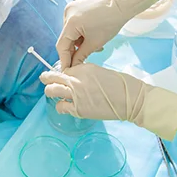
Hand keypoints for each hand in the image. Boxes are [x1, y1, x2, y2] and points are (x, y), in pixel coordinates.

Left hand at [40, 63, 176, 140]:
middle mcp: (77, 80)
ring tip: (51, 92)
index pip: (65, 68)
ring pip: (52, 90)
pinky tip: (64, 106)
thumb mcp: (100, 71)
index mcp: (84, 68)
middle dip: (47, 78)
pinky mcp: (78, 109)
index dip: (62, 73)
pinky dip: (61, 106)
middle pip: (53, 77)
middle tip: (45, 79)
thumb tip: (76, 79)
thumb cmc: (121, 84)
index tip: (61, 76)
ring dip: (50, 91)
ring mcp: (76, 95)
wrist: (130, 99)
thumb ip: (85, 74)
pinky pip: (61, 107)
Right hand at [57, 0, 174, 68]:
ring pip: (70, 32)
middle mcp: (67, 14)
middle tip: (83, 59)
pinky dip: (80, 33)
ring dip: (78, 42)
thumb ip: (80, 56)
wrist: (121, 5)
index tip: (67, 70)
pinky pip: (73, 24)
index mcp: (70, 22)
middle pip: (66, 38)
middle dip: (74, 50)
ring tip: (93, 45)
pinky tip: (90, 35)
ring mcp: (70, 9)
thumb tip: (72, 66)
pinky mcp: (75, 7)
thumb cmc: (110, 23)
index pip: (62, 46)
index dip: (64, 59)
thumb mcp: (94, 43)